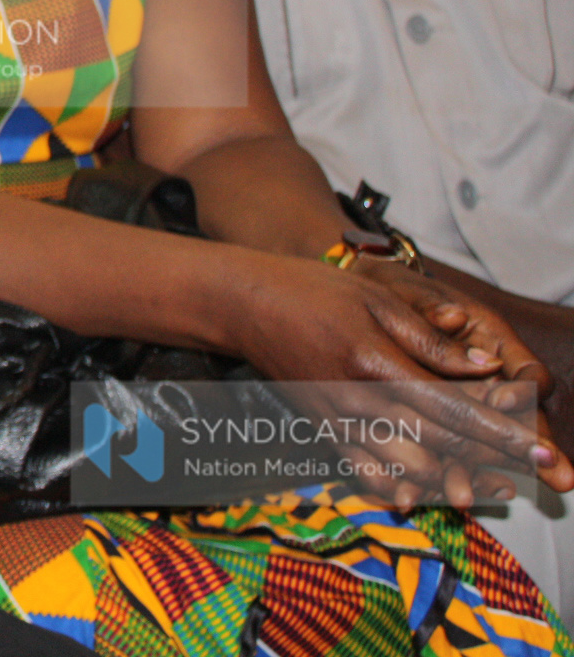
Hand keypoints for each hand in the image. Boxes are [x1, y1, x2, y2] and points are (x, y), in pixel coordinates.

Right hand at [231, 255, 564, 506]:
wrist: (243, 305)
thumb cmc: (311, 292)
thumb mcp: (377, 298)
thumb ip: (431, 339)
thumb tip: (487, 367)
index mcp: (378, 364)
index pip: (456, 409)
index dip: (504, 434)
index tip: (543, 451)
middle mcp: (360, 401)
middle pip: (441, 446)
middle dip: (492, 463)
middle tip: (531, 471)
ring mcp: (340, 421)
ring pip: (409, 469)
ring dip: (455, 481)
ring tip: (492, 485)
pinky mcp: (325, 431)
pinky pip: (368, 474)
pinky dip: (403, 489)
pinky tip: (428, 493)